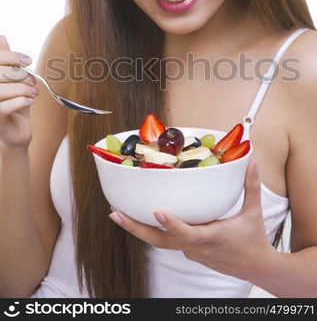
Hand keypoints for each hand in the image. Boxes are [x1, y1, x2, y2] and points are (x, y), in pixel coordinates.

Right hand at [0, 35, 37, 149]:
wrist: (16, 133)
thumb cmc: (13, 104)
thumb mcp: (12, 81)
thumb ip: (6, 61)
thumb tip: (1, 37)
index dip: (11, 56)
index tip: (27, 61)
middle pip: (0, 73)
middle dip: (20, 75)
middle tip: (32, 81)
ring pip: (2, 90)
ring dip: (23, 89)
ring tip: (33, 92)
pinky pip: (6, 107)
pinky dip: (22, 101)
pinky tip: (29, 101)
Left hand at [109, 158, 276, 280]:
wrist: (256, 268)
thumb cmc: (254, 239)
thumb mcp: (254, 212)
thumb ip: (251, 185)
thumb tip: (252, 161)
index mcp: (213, 236)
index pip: (189, 233)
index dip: (173, 224)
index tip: (158, 211)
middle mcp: (197, 247)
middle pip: (161, 241)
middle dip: (135, 228)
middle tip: (115, 213)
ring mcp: (191, 253)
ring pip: (161, 243)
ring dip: (138, 229)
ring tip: (118, 214)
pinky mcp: (189, 253)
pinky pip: (168, 241)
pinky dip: (153, 231)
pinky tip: (140, 218)